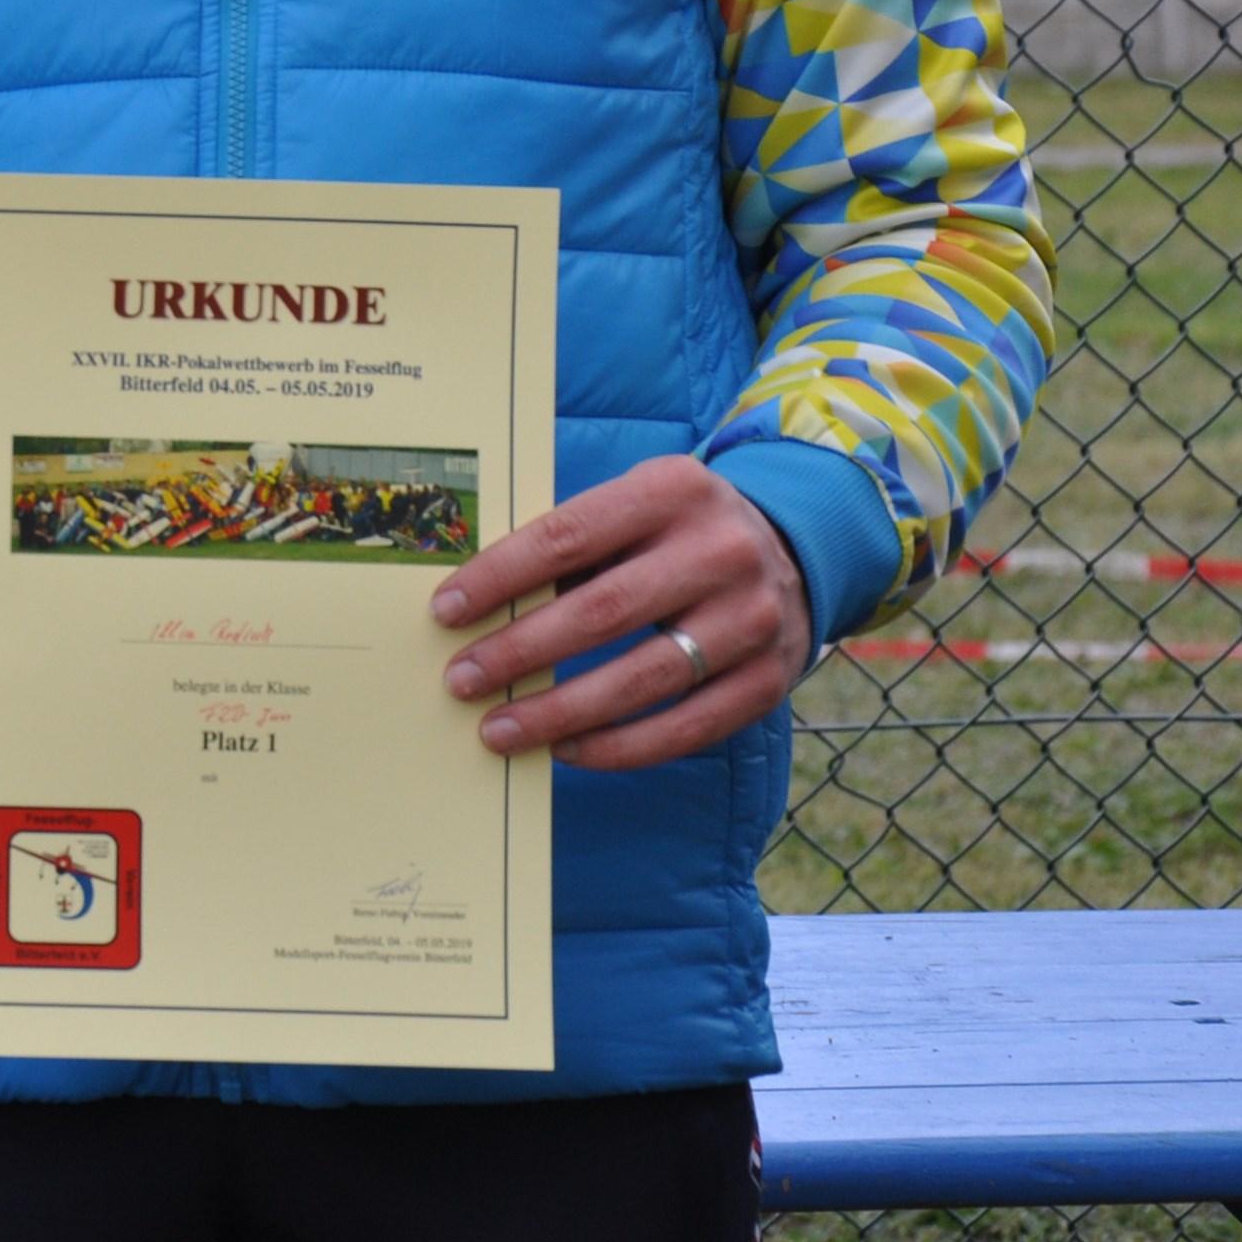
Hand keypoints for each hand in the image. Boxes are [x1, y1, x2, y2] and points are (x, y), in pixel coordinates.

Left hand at [428, 454, 811, 771]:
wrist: (795, 549)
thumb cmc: (677, 530)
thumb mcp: (634, 506)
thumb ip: (573, 545)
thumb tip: (480, 605)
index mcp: (672, 491)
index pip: (568, 536)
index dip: (500, 576)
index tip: (445, 611)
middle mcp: (720, 553)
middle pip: (603, 611)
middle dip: (520, 652)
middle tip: (461, 680)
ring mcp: (753, 620)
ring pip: (643, 679)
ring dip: (560, 712)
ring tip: (499, 729)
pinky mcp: (769, 681)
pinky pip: (686, 728)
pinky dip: (620, 747)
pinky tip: (567, 749)